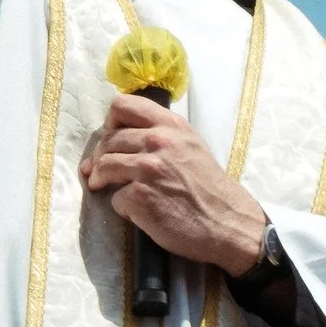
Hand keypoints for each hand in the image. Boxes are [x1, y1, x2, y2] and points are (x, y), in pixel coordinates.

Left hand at [81, 96, 269, 275]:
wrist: (226, 222)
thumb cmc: (207, 187)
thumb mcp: (190, 145)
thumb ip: (158, 135)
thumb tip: (115, 139)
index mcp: (171, 125)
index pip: (122, 105)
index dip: (110, 122)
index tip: (111, 137)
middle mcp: (158, 141)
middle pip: (108, 139)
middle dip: (99, 156)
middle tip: (99, 170)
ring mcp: (148, 169)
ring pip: (104, 165)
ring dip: (100, 178)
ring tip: (103, 186)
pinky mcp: (140, 197)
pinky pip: (114, 198)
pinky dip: (122, 207)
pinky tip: (137, 211)